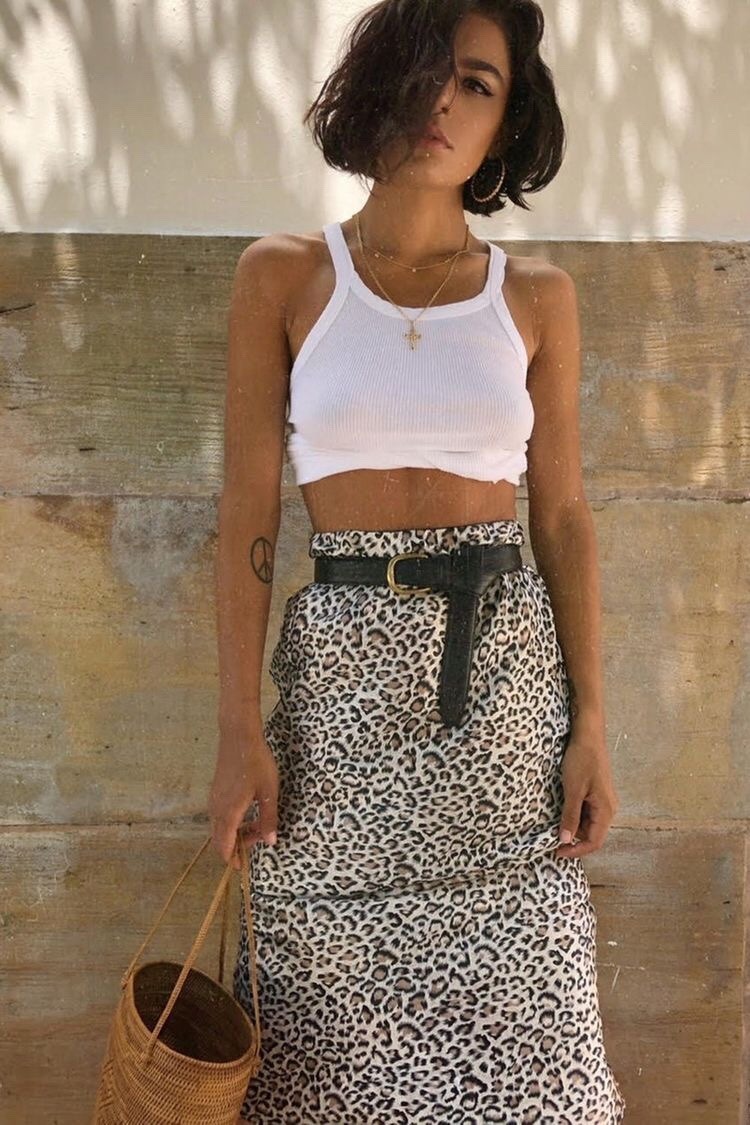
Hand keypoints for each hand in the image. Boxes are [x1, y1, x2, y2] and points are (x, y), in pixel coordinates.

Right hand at [208, 733, 278, 870]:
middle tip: (259, 838)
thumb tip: (271, 842)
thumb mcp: (268, 792)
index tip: (243, 867)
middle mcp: (216, 809)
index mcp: (229, 813)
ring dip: (235, 832)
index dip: (233, 859)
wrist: (238, 736)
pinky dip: (231, 822)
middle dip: (237, 846)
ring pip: (219, 827)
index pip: (224, 847)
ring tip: (258, 823)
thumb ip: (268, 818)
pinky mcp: (215, 791)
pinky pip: (219, 816)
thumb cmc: (256, 763)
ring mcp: (214, 800)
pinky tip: (248, 811)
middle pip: (220, 840)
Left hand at [554, 729, 618, 859]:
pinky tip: (562, 811)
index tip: (557, 852)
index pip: (594, 841)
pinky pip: (587, 811)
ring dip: (573, 826)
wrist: (588, 736)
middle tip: (552, 839)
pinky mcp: (597, 793)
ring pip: (588, 823)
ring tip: (555, 824)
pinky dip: (575, 815)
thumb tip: (565, 840)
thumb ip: (570, 816)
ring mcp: (603, 800)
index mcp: (606, 810)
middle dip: (573, 839)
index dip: (576, 851)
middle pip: (592, 834)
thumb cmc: (582, 760)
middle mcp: (609, 808)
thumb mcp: (573, 790)